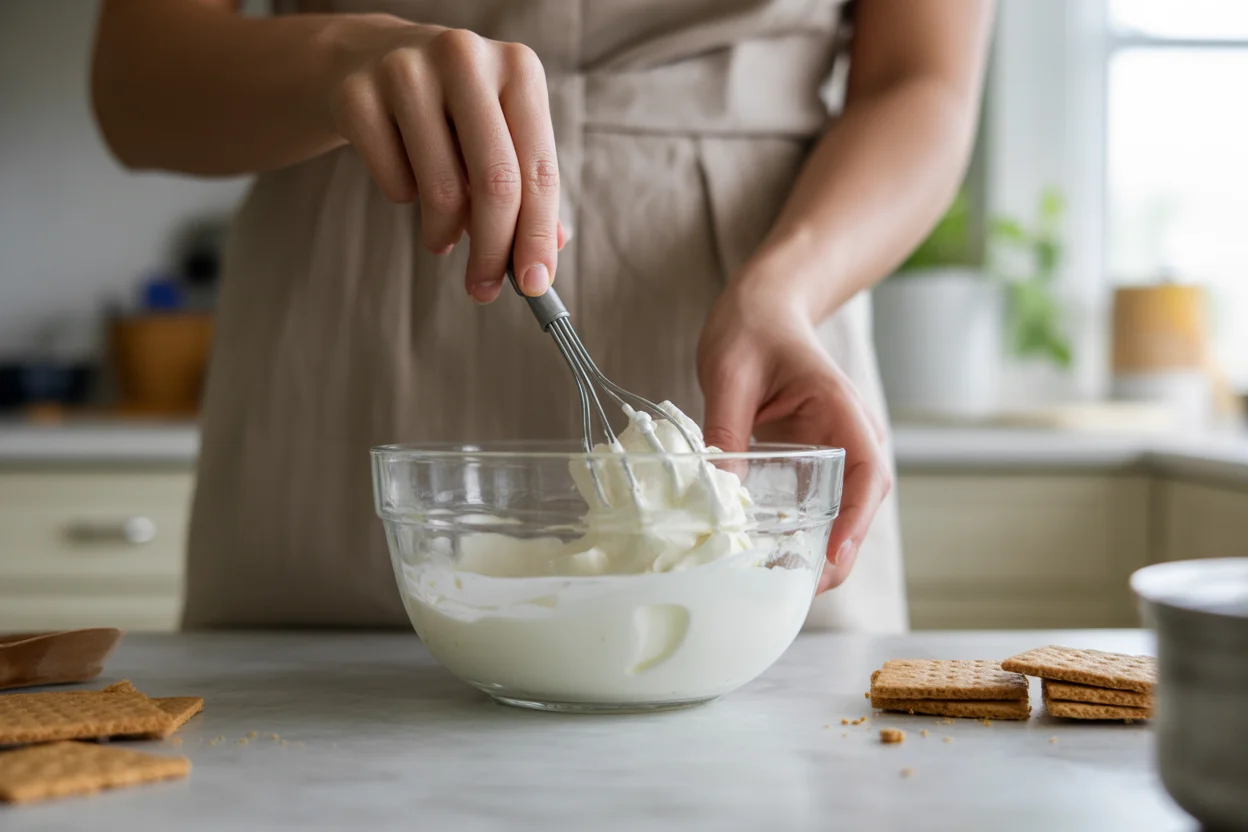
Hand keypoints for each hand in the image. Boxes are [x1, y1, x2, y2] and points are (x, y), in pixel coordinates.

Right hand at [323, 18, 566, 300]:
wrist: (369, 58)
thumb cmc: (453, 110)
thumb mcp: (502, 134)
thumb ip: (529, 191)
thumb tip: (545, 259)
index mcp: (518, 67)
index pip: (539, 170)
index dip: (538, 235)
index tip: (535, 285)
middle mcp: (466, 58)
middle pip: (496, 183)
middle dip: (493, 251)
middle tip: (484, 289)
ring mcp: (406, 71)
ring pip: (440, 189)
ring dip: (444, 232)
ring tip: (441, 235)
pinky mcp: (356, 95)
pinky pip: (394, 183)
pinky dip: (404, 198)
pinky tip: (405, 178)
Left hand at [698, 282, 891, 592]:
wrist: (763, 308)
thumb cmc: (751, 329)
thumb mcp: (729, 376)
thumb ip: (726, 432)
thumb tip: (718, 495)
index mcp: (840, 408)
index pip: (866, 471)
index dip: (855, 520)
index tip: (833, 556)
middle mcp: (851, 433)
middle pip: (861, 505)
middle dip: (838, 552)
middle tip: (799, 592)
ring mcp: (837, 448)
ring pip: (844, 511)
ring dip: (823, 549)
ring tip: (786, 587)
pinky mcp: (817, 459)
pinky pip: (821, 502)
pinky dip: (807, 533)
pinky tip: (776, 558)